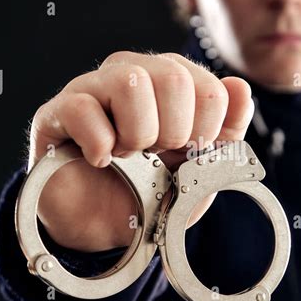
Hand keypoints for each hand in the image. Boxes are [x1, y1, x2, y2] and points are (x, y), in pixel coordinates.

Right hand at [27, 51, 253, 251]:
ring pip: (130, 81)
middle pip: (174, 77)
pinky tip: (99, 160)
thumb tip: (241, 87)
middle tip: (155, 155)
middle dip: (173, 133)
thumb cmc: (150, 192)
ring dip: (137, 134)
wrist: (104, 228)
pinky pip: (83, 107)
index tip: (185, 154)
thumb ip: (227, 131)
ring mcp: (94, 87)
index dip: (204, 132)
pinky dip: (99, 144)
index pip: (210, 88)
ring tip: (127, 154)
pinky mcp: (59, 110)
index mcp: (173, 81)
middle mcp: (134, 72)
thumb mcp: (201, 170)